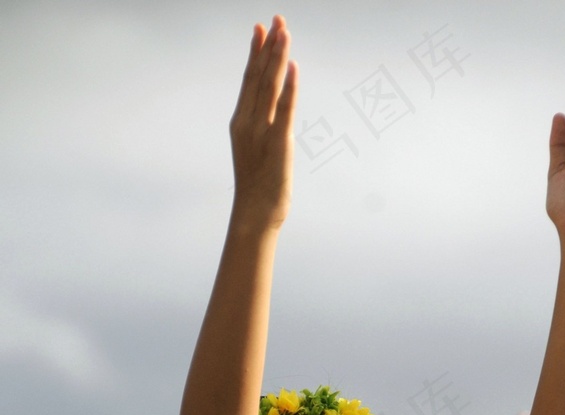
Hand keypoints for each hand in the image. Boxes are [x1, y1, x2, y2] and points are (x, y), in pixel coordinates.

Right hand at [229, 15, 297, 229]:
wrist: (254, 214)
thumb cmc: (257, 188)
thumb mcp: (255, 151)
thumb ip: (261, 129)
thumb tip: (269, 115)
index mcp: (240, 122)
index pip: (249, 80)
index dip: (256, 53)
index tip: (261, 29)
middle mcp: (248, 123)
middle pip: (258, 77)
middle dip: (269, 46)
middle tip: (277, 19)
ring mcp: (261, 132)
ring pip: (270, 87)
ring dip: (278, 57)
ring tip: (285, 31)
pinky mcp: (278, 143)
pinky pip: (285, 109)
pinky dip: (289, 87)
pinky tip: (293, 65)